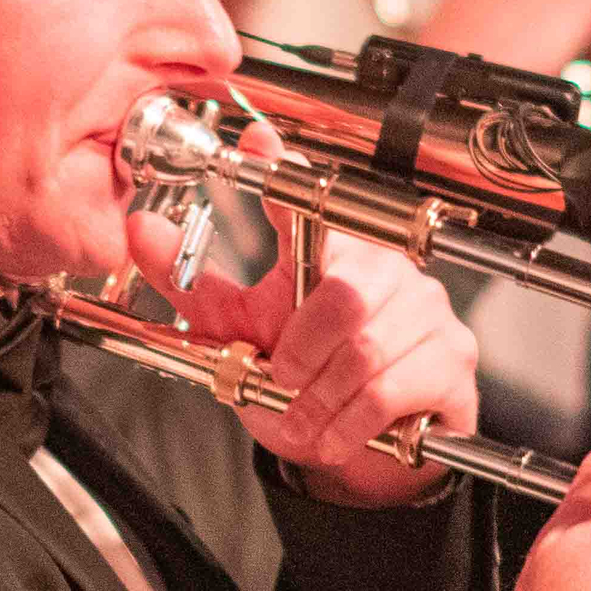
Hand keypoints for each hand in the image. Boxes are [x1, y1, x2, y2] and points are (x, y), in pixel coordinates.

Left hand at [125, 124, 477, 507]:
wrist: (360, 448)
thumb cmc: (305, 379)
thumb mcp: (239, 332)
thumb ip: (192, 285)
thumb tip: (140, 229)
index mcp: (333, 250)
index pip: (309, 201)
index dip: (284, 171)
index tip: (258, 142)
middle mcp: (386, 269)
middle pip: (344, 296)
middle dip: (301, 350)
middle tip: (281, 378)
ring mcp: (427, 311)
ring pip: (366, 350)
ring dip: (321, 398)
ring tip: (304, 418)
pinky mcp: (450, 358)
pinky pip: (392, 388)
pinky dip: (349, 422)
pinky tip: (335, 433)